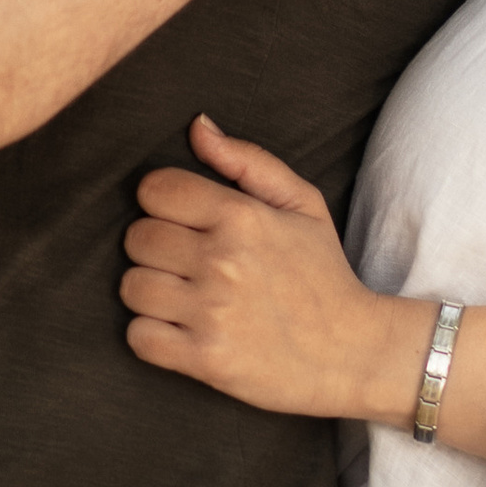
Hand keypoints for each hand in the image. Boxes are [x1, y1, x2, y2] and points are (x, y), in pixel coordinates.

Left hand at [121, 115, 405, 417]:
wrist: (354, 353)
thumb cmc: (322, 275)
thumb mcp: (302, 205)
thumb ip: (247, 160)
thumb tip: (197, 126)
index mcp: (243, 217)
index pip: (154, 190)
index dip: (162, 201)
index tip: (181, 220)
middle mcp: (222, 262)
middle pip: (137, 238)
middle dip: (155, 247)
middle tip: (185, 262)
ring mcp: (211, 313)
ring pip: (131, 287)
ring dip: (151, 292)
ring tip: (183, 296)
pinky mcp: (204, 360)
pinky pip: (138, 337)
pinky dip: (151, 335)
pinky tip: (178, 329)